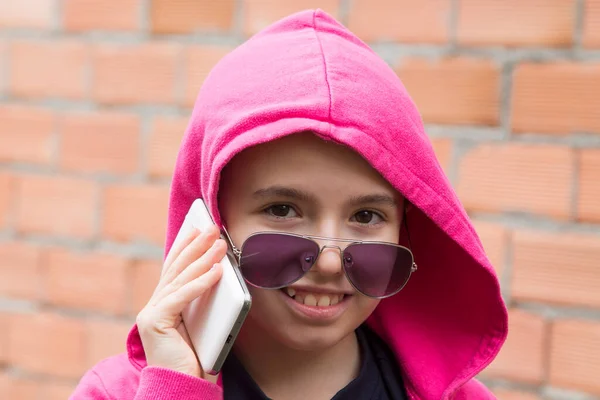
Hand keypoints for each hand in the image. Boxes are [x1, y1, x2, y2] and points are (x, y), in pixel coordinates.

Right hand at [136, 225, 225, 378]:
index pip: (174, 268)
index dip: (186, 246)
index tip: (198, 227)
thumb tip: (217, 271)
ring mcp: (151, 313)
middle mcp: (152, 306)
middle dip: (195, 245)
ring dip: (202, 258)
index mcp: (161, 304)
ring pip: (180, 279)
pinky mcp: (156, 323)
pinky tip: (216, 271)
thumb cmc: (194, 357)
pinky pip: (182, 297)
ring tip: (219, 243)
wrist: (182, 386)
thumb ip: (201, 299)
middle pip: (176, 268)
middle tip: (211, 226)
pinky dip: (201, 282)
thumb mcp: (199, 321)